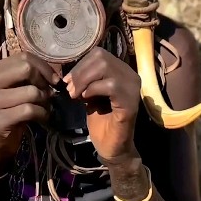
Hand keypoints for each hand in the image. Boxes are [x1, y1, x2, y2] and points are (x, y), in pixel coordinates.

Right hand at [0, 51, 57, 173]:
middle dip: (43, 82)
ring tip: (44, 108)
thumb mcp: (16, 91)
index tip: (53, 80)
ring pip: (31, 91)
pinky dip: (42, 114)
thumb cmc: (10, 113)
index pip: (23, 57)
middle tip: (47, 94)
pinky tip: (42, 118)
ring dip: (45, 101)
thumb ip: (28, 78)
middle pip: (26, 68)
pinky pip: (30, 110)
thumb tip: (54, 76)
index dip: (43, 67)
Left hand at [64, 46, 140, 161]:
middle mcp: (130, 75)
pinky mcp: (131, 102)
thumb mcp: (89, 95)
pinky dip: (93, 90)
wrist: (111, 147)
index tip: (67, 81)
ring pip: (105, 68)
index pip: (99, 53)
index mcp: (121, 71)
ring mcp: (133, 88)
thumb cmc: (101, 121)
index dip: (80, 65)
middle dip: (80, 72)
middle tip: (70, 90)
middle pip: (101, 57)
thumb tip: (68, 73)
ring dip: (84, 81)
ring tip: (76, 95)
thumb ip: (85, 81)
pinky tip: (86, 100)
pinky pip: (111, 85)